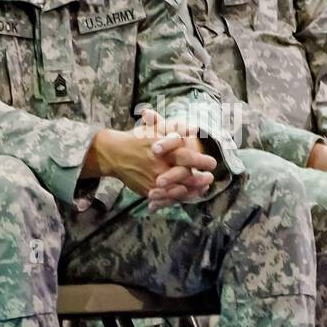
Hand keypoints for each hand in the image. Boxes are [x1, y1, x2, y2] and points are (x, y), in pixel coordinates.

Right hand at [83, 119, 215, 209]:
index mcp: (161, 150)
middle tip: (210, 178)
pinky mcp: (147, 190)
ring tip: (203, 188)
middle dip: (199, 178)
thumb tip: (194, 128)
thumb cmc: (136, 139)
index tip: (213, 162)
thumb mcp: (154, 129)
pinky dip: (178, 197)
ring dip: (192, 190)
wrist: (114, 154)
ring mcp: (152, 180)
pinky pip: (166, 198)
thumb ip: (173, 129)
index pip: (185, 157)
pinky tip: (188, 194)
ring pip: (177, 189)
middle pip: (183, 176)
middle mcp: (158, 166)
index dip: (200, 161)